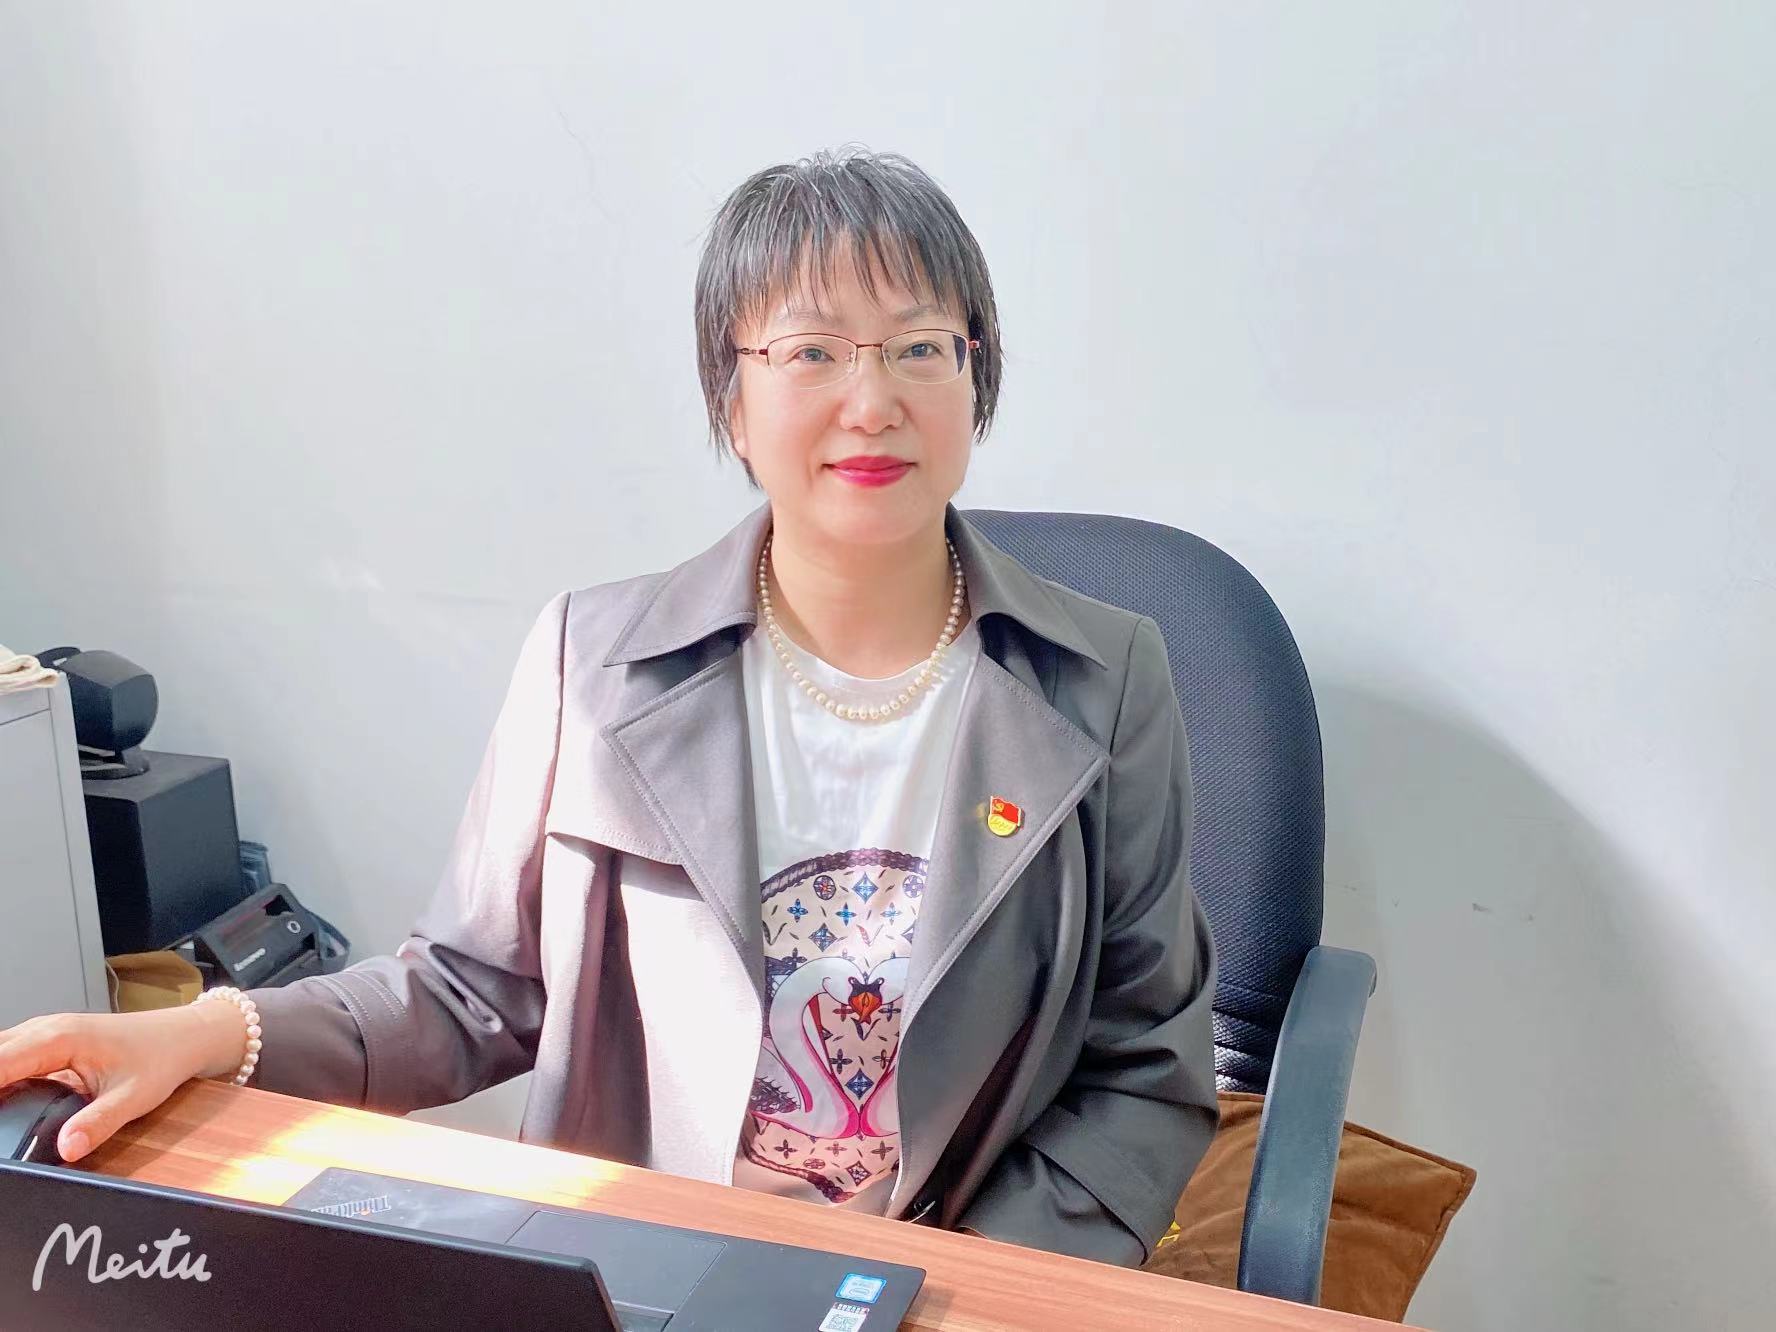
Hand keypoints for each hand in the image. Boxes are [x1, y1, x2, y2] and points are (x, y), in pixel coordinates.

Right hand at [0, 1003, 246, 1162]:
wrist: (182, 1036)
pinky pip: (9, 1056)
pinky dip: (1, 1075)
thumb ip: (98, 1123)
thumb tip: (67, 1149)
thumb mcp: (134, 1097)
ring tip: (0, 1115)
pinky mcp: (47, 1042)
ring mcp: (45, 1033)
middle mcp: (46, 1029)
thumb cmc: (162, 1058)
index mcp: (59, 1039)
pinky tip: (4, 1103)